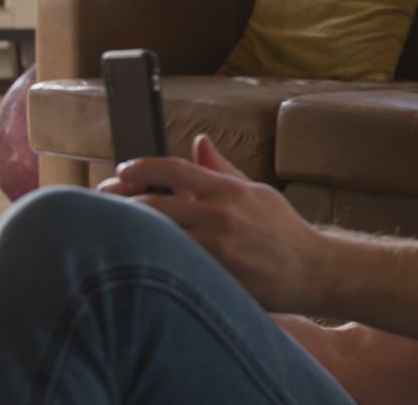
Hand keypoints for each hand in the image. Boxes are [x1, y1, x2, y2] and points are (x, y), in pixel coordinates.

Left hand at [98, 134, 328, 311]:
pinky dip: (149, 259)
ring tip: (110, 230)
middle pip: (154, 203)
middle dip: (121, 202)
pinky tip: (134, 258)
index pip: (174, 169)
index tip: (122, 171)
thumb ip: (223, 169)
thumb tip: (199, 142)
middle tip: (104, 202)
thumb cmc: (283, 232)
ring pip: (157, 236)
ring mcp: (218, 247)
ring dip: (128, 232)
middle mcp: (222, 215)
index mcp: (230, 190)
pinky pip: (172, 265)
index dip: (141, 167)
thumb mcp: (257, 193)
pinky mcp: (217, 277)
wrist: (313, 270)